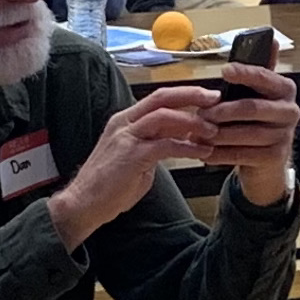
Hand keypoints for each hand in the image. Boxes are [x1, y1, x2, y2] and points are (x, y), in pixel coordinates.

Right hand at [48, 88, 220, 245]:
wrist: (83, 204)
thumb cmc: (108, 186)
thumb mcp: (136, 159)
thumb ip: (154, 146)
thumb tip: (177, 142)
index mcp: (125, 120)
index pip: (158, 98)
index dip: (184, 95)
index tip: (206, 97)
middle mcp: (124, 123)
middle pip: (162, 97)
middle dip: (191, 95)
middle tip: (215, 98)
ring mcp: (126, 137)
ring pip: (164, 116)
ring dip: (192, 122)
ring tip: (213, 131)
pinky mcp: (132, 155)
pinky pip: (165, 145)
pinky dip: (188, 147)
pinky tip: (202, 152)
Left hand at [200, 60, 299, 206]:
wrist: (267, 158)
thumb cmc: (256, 119)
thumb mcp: (258, 93)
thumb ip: (258, 71)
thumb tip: (270, 39)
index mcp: (285, 89)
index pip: (265, 77)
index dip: (245, 73)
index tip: (226, 71)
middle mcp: (290, 111)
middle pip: (252, 108)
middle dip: (223, 111)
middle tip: (201, 114)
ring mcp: (284, 136)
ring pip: (245, 134)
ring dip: (218, 134)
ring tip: (197, 134)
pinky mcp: (275, 157)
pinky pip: (242, 154)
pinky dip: (220, 153)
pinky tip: (205, 151)